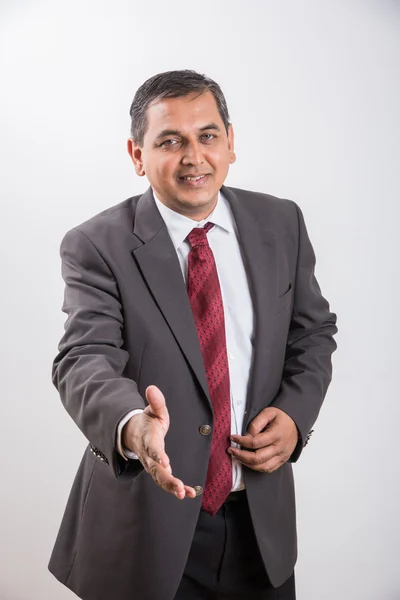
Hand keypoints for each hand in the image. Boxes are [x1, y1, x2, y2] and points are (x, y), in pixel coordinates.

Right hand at [122, 385, 195, 499]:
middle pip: (156, 469)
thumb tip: (152, 388)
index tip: (164, 461)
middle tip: (178, 487)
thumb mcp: (152, 410)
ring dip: (171, 487)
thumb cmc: (147, 422)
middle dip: (167, 479)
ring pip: (160, 479)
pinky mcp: (158, 470)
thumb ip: (155, 401)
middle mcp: (149, 455)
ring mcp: (152, 465)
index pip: (152, 447)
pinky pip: (165, 482)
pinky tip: (189, 493)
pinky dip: (176, 488)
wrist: (133, 433)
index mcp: (148, 439)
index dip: (158, 454)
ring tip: (183, 494)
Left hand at [228, 407, 297, 473]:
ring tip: (237, 457)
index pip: (255, 442)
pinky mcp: (282, 460)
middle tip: (231, 450)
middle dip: (241, 455)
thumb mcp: (268, 413)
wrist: (297, 422)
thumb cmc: (282, 417)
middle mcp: (280, 447)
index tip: (232, 437)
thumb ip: (256, 423)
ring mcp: (282, 456)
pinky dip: (257, 468)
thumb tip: (246, 435)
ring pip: (262, 467)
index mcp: (276, 434)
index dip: (241, 441)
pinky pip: (269, 469)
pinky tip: (248, 462)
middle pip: (257, 458)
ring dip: (247, 464)